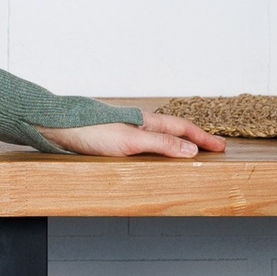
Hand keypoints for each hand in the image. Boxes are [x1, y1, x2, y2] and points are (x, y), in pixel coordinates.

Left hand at [38, 113, 225, 159]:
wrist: (54, 126)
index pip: (182, 129)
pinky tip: (151, 154)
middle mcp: (136, 122)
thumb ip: (161, 145)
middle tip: (212, 148)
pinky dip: (156, 147)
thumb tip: (191, 150)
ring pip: (157, 135)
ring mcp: (123, 128)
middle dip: (193, 139)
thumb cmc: (89, 133)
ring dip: (175, 143)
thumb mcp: (130, 142)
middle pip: (172, 130)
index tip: (221, 146)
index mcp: (145, 121)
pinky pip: (142, 142)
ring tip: (188, 151)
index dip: (203, 138)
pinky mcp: (110, 137)